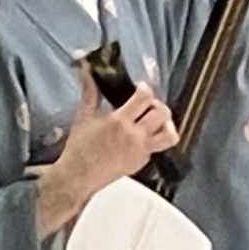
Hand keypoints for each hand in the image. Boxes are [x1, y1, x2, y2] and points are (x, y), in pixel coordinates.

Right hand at [57, 75, 178, 204]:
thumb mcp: (84, 117)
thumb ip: (90, 93)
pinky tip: (142, 135)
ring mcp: (141, 151)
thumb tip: (88, 73)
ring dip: (166, 124)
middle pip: (162, 114)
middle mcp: (135, 136)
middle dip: (157, 105)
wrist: (78, 176)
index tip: (140, 87)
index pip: (144, 98)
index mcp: (119, 121)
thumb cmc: (79, 148)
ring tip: (154, 121)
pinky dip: (154, 138)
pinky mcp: (142, 162)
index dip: (145, 89)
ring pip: (169, 135)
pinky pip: (158, 147)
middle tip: (147, 105)